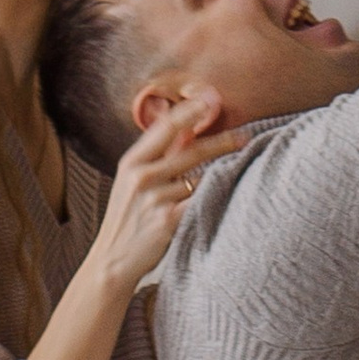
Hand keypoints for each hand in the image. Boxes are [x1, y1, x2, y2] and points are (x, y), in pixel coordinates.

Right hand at [91, 91, 245, 288]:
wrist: (113, 261)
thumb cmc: (128, 220)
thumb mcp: (135, 182)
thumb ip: (161, 156)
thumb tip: (187, 129)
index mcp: (132, 162)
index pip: (166, 127)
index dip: (191, 110)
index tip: (212, 98)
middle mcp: (142, 176)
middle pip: (192, 150)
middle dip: (222, 140)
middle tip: (245, 134)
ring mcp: (154, 198)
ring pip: (201, 178)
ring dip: (221, 175)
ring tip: (240, 170)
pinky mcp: (168, 220)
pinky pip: (201, 202)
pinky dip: (215, 197)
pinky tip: (228, 195)